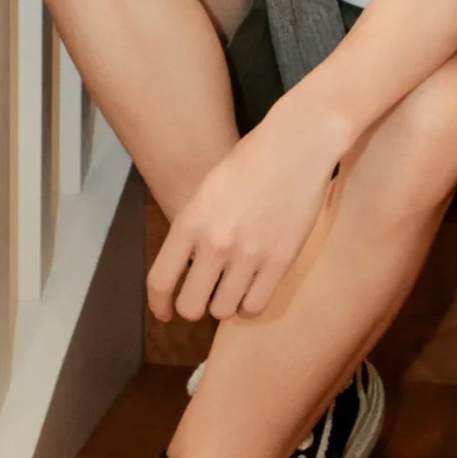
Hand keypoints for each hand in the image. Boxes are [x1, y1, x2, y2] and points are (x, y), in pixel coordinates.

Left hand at [146, 116, 344, 322]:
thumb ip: (194, 229)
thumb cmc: (252, 160)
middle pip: (191, 306)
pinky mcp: (280, 261)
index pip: (161, 281)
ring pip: (223, 311)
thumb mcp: (208, 191)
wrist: (297, 145)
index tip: (165, 313)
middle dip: (194, 306)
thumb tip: (189, 267)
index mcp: (190, 222)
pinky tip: (252, 290)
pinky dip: (249, 305)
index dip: (159, 305)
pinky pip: (255, 305)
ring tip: (233, 288)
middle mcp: (215, 243)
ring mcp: (249, 254)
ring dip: (224, 304)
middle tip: (206, 295)